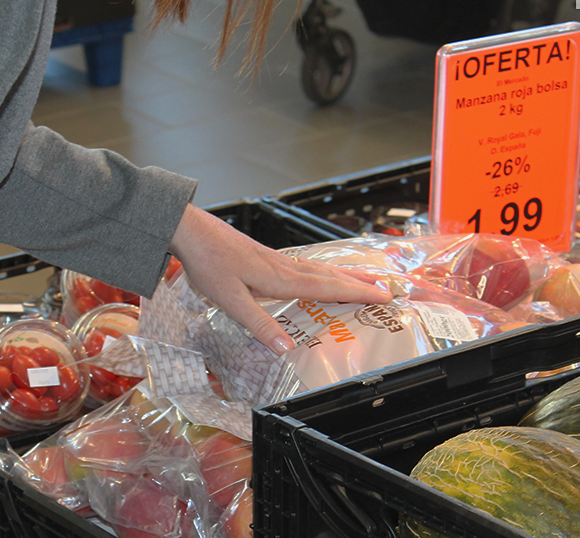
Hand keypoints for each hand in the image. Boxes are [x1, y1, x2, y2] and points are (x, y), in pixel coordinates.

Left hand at [168, 204, 391, 354]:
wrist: (191, 231)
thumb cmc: (208, 263)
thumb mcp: (230, 301)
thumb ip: (259, 325)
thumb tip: (285, 348)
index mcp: (280, 278)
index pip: (327, 287)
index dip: (356, 293)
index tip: (382, 296)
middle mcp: (284, 266)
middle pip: (330, 276)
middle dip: (360, 283)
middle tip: (387, 288)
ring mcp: (276, 259)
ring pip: (319, 269)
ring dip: (345, 276)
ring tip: (366, 279)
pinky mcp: (267, 256)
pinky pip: (305, 266)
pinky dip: (324, 271)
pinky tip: (322, 274)